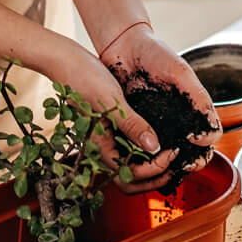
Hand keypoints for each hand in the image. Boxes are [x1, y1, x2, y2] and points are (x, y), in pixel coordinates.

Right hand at [50, 43, 191, 195]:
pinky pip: (127, 151)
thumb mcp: (112, 100)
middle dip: (154, 178)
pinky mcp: (108, 129)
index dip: (154, 169)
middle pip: (129, 180)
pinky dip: (143, 153)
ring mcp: (104, 139)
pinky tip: (157, 141)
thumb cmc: (83, 77)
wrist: (65, 61)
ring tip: (170, 156)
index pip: (130, 174)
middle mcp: (101, 148)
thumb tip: (153, 147)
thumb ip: (132, 124)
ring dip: (150, 168)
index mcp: (99, 145)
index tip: (171, 152)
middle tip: (175, 165)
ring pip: (128, 168)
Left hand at [100, 23, 220, 181]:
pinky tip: (145, 156)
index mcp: (195, 105)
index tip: (193, 137)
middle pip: (196, 150)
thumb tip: (211, 126)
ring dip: (172, 162)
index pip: (212, 133)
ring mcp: (160, 124)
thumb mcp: (179, 71)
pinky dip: (149, 155)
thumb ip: (197, 95)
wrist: (123, 45)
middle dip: (194, 161)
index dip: (207, 140)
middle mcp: (180, 118)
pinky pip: (147, 146)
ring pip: (172, 154)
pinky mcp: (139, 126)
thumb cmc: (153, 52)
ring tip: (164, 162)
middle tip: (183, 162)